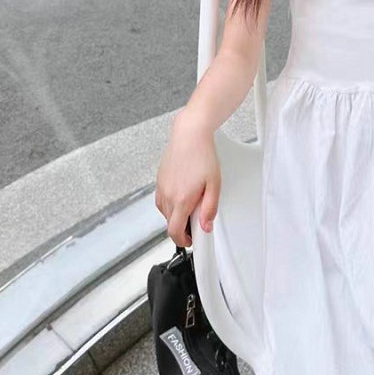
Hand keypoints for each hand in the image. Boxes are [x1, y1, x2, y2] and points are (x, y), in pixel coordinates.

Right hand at [155, 116, 221, 246]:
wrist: (189, 134)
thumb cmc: (202, 155)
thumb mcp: (214, 184)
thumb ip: (210, 208)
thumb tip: (205, 226)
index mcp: (181, 199)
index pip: (175, 231)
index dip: (183, 240)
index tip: (191, 240)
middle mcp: (168, 195)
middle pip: (169, 223)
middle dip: (181, 227)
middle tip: (196, 221)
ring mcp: (161, 187)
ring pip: (164, 212)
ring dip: (175, 215)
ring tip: (190, 205)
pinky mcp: (159, 179)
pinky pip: (161, 199)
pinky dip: (170, 204)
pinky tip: (181, 195)